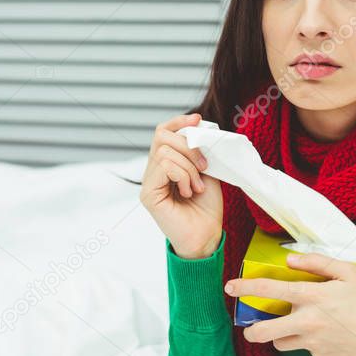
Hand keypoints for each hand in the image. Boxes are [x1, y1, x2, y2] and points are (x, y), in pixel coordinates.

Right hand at [140, 113, 222, 259]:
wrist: (206, 235)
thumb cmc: (206, 207)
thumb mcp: (206, 170)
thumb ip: (198, 149)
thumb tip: (197, 124)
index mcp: (166, 163)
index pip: (163, 132)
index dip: (179, 122)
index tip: (198, 119)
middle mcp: (153, 171)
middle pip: (162, 136)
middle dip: (188, 146)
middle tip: (203, 166)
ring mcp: (149, 182)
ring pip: (164, 152)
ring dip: (188, 166)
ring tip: (197, 185)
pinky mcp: (148, 194)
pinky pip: (164, 167)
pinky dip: (182, 176)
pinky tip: (188, 191)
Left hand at [225, 251, 355, 355]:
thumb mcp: (349, 273)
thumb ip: (317, 263)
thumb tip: (290, 260)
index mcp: (312, 296)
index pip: (269, 289)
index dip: (245, 287)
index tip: (230, 287)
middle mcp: (307, 321)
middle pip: (263, 331)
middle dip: (251, 330)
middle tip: (251, 327)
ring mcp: (313, 344)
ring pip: (282, 343)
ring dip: (283, 336)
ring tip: (300, 327)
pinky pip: (307, 350)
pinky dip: (312, 343)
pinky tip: (331, 336)